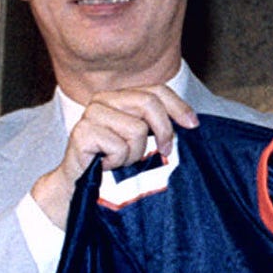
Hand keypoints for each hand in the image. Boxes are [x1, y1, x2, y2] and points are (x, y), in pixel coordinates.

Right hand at [31, 86, 198, 227]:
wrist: (79, 182)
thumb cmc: (113, 160)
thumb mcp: (141, 139)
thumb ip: (158, 124)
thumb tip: (190, 122)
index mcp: (120, 96)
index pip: (156, 90)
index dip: (178, 106)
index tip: (193, 125)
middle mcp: (104, 99)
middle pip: (148, 103)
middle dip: (163, 130)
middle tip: (164, 151)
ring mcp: (91, 114)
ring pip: (137, 129)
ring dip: (135, 153)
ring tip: (121, 159)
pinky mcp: (83, 132)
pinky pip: (119, 147)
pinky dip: (118, 161)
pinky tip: (106, 164)